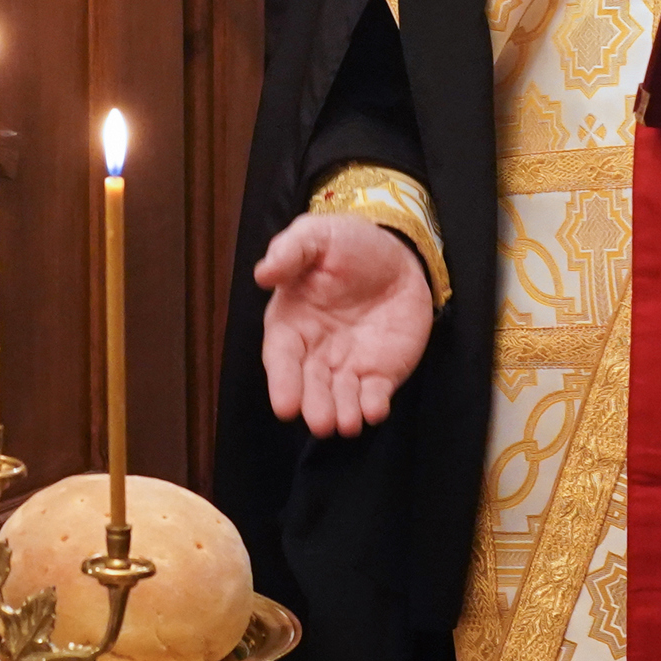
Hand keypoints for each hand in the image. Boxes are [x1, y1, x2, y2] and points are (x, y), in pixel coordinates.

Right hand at [255, 213, 435, 437]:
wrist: (398, 253)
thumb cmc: (347, 244)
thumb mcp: (316, 236)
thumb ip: (290, 252)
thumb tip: (263, 273)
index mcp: (291, 323)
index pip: (282, 358)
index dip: (282, 382)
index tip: (285, 406)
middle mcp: (316, 351)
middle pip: (310, 386)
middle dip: (314, 406)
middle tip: (321, 422)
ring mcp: (349, 365)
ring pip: (341, 397)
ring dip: (342, 413)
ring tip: (346, 424)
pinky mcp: (381, 372)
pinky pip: (375, 394)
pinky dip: (373, 406)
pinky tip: (374, 410)